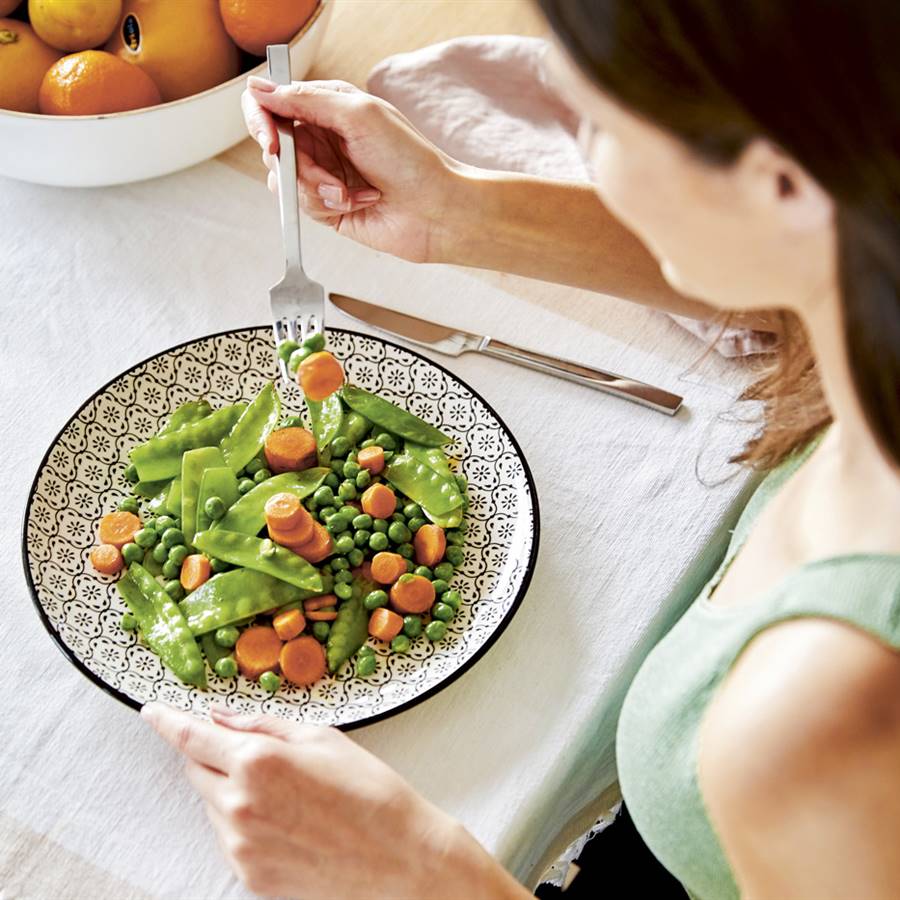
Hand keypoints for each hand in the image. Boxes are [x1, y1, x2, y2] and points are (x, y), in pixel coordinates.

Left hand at [142, 703, 525, 898]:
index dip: (167, 721)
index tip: (152, 712)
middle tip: (258, 754)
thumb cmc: (370, 792)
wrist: (400, 862)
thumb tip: (221, 718)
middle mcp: (239, 806)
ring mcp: (240, 846)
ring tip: (290, 794)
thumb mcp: (323, 739)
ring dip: (233, 791)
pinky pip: (230, 837)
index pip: (192, 738)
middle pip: (197, 771)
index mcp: (258, 762)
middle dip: (214, 756)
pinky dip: (245, 822)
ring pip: (214, 805)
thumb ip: (264, 726)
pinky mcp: (249, 876)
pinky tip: (290, 821)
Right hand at [241, 77, 462, 263]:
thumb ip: (306, 100)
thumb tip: (259, 89)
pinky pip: (302, 205)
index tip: (273, 142)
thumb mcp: (358, 115)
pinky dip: (327, 205)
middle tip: (328, 177)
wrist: (435, 211)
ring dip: (317, 189)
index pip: (272, 103)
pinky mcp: (328, 206)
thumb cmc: (410, 159)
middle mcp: (323, 138)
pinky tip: (356, 203)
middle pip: (275, 147)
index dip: (262, 120)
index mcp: (328, 107)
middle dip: (299, 167)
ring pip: (285, 180)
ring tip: (349, 193)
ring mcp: (324, 173)